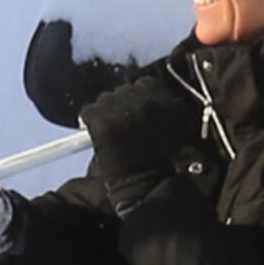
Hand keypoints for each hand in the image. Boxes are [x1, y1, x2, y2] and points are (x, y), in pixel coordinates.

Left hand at [77, 75, 197, 182]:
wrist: (143, 181)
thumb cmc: (160, 158)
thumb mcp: (175, 127)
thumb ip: (164, 108)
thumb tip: (151, 98)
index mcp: (162, 96)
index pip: (147, 84)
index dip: (139, 96)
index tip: (136, 107)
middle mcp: (142, 97)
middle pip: (124, 90)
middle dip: (121, 104)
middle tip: (122, 122)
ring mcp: (119, 106)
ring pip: (105, 99)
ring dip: (106, 111)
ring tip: (111, 129)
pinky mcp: (100, 119)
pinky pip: (88, 112)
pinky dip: (90, 121)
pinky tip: (97, 133)